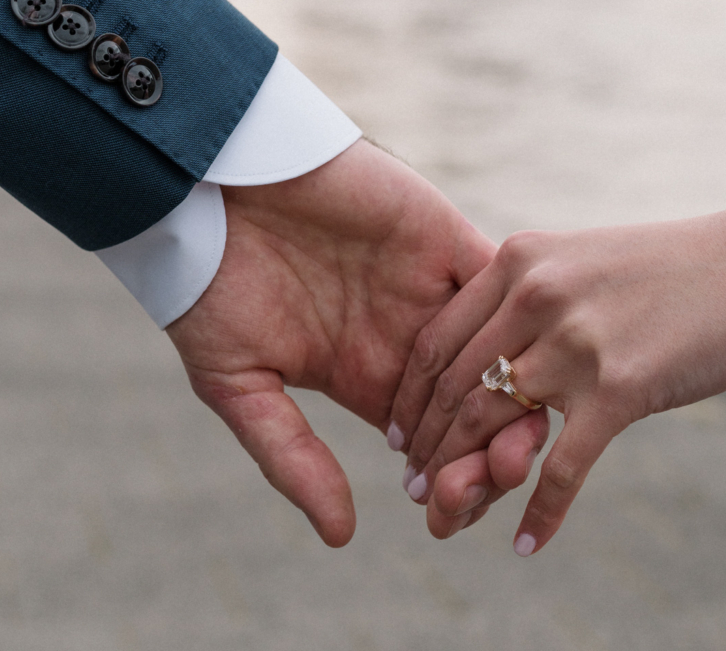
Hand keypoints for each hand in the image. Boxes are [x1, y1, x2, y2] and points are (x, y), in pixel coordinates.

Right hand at [166, 139, 512, 546]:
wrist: (212, 189)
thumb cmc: (210, 286)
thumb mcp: (239, 384)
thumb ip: (291, 455)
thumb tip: (343, 536)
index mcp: (368, 376)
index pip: (436, 444)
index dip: (452, 483)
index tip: (447, 515)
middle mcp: (410, 335)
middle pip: (480, 407)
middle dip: (493, 450)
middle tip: (490, 479)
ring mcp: (431, 285)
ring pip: (501, 349)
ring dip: (514, 394)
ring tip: (510, 439)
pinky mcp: (443, 236)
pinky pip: (497, 282)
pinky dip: (512, 318)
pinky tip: (515, 362)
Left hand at [390, 162, 725, 553]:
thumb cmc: (673, 266)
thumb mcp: (582, 259)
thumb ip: (530, 294)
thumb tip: (490, 349)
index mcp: (519, 259)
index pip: (439, 338)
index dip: (410, 395)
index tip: (399, 433)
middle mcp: (535, 295)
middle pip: (454, 387)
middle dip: (427, 445)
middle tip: (414, 487)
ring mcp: (575, 343)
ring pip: (491, 426)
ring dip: (463, 479)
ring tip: (449, 513)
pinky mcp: (620, 389)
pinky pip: (561, 469)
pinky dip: (540, 514)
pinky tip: (526, 544)